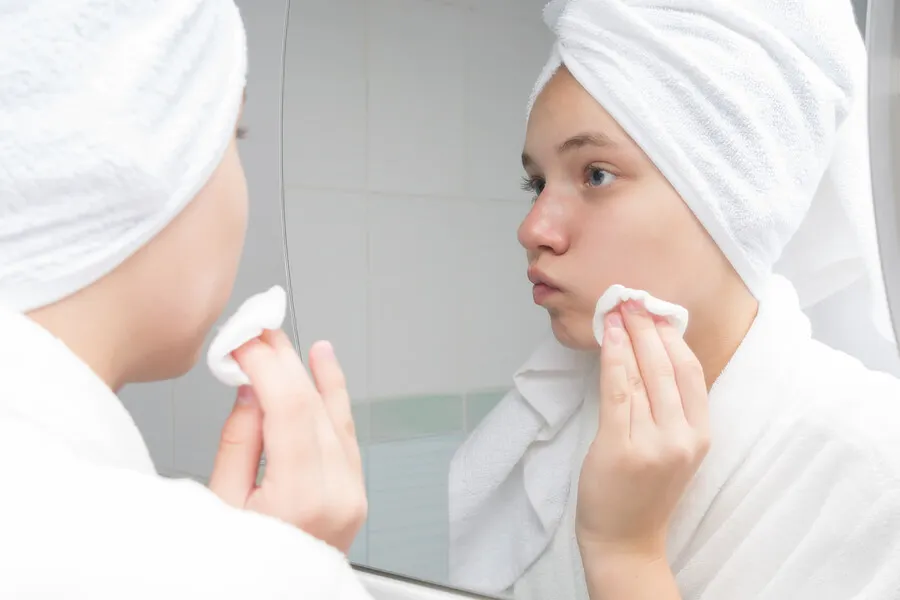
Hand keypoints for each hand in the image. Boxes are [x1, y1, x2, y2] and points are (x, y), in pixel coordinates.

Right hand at [208, 331, 366, 553]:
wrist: (277, 599)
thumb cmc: (240, 566)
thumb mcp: (220, 506)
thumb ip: (239, 442)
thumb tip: (252, 390)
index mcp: (301, 499)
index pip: (291, 408)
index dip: (268, 364)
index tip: (244, 341)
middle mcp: (337, 493)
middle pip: (315, 405)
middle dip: (284, 361)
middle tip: (258, 332)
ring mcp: (353, 493)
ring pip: (336, 413)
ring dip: (310, 372)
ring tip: (289, 340)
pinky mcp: (356, 491)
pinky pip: (346, 431)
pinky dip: (333, 396)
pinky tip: (324, 367)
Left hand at [576, 300, 709, 562]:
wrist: (626, 540)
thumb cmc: (645, 492)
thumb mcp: (673, 449)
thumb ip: (670, 409)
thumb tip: (651, 355)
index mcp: (701, 435)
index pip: (691, 372)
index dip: (673, 336)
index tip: (656, 310)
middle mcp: (683, 437)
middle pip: (668, 367)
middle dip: (648, 327)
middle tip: (632, 298)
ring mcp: (654, 443)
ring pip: (643, 375)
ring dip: (629, 335)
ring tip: (616, 308)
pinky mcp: (621, 447)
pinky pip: (618, 391)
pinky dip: (613, 358)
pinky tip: (607, 335)